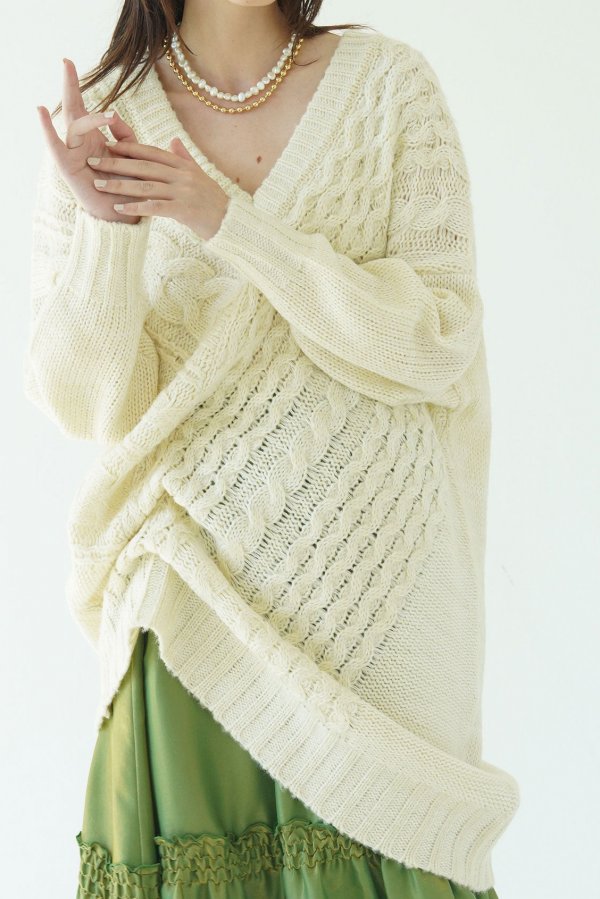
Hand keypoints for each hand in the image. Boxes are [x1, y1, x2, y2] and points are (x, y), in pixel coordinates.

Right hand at [37, 57, 145, 224]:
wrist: (123, 216)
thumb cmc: (127, 187)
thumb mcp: (131, 156)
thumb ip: (126, 136)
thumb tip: (116, 116)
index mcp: (94, 139)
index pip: (88, 108)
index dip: (79, 87)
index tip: (70, 62)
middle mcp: (80, 143)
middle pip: (73, 109)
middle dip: (70, 85)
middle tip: (66, 61)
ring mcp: (72, 153)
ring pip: (76, 126)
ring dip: (93, 120)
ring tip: (110, 119)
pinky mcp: (66, 166)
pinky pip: (55, 145)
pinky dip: (47, 129)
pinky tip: (40, 111)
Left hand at [87, 137, 230, 239]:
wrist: (231, 223)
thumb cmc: (214, 202)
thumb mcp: (200, 176)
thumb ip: (184, 158)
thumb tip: (173, 141)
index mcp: (183, 166)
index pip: (151, 153)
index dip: (128, 148)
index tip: (107, 145)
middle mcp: (182, 176)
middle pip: (143, 166)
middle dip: (116, 164)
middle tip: (93, 162)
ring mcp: (183, 193)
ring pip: (145, 186)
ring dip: (120, 185)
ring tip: (99, 184)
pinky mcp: (184, 211)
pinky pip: (155, 207)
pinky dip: (136, 207)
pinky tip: (119, 208)